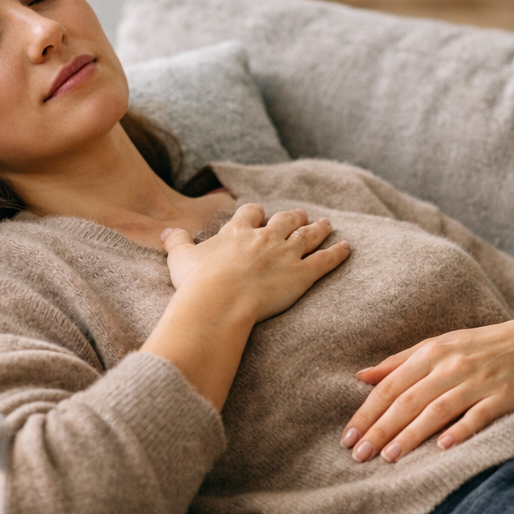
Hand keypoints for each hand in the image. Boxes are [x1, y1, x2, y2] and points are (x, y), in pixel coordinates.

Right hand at [161, 203, 349, 322]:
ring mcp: (286, 254)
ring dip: (318, 229)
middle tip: (301, 214)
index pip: (249, 213)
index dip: (256, 213)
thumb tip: (166, 232)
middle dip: (293, 216)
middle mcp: (265, 238)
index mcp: (237, 232)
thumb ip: (176, 242)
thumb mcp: (180, 258)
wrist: (220, 300)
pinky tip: (347, 247)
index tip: (259, 213)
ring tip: (327, 223)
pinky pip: (325, 261)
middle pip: (284, 220)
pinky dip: (337, 253)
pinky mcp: (302, 274)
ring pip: (307, 236)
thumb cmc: (197, 282)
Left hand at [341, 319, 513, 462]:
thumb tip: (361, 376)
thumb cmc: (477, 347)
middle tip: (359, 455)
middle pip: (409, 400)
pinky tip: (444, 447)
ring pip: (438, 409)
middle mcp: (451, 365)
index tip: (348, 437)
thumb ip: (399, 362)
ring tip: (389, 456)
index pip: (391, 385)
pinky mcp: (503, 397)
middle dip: (381, 428)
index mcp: (431, 352)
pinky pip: (479, 415)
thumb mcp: (438, 346)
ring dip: (412, 434)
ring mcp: (478, 381)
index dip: (367, 412)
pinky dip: (461, 429)